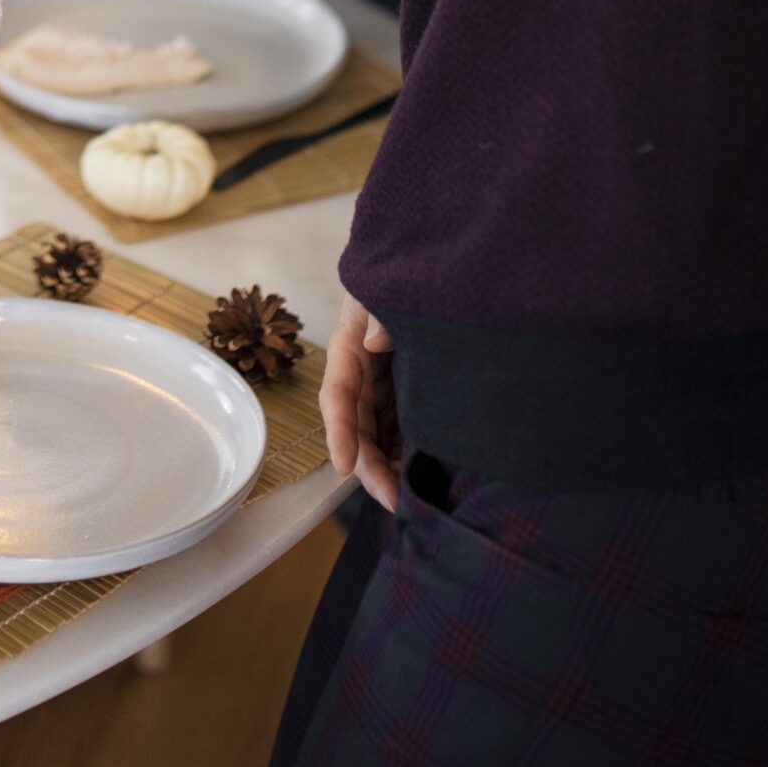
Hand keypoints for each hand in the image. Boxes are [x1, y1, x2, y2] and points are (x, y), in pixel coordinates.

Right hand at [321, 290, 400, 511]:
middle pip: (357, 428)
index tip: (344, 466)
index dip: (339, 432)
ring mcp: (384, 387)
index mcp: (349, 349)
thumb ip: (379, 312)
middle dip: (370, 467)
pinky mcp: (406, 395)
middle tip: (393, 500)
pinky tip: (422, 480)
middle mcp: (362, 374)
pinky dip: (406, 457)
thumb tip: (372, 342)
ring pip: (377, 436)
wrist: (430, 265)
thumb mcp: (384, 290)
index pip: (337, 396)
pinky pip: (400, 431)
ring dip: (387, 469)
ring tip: (410, 501)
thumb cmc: (401, 275)